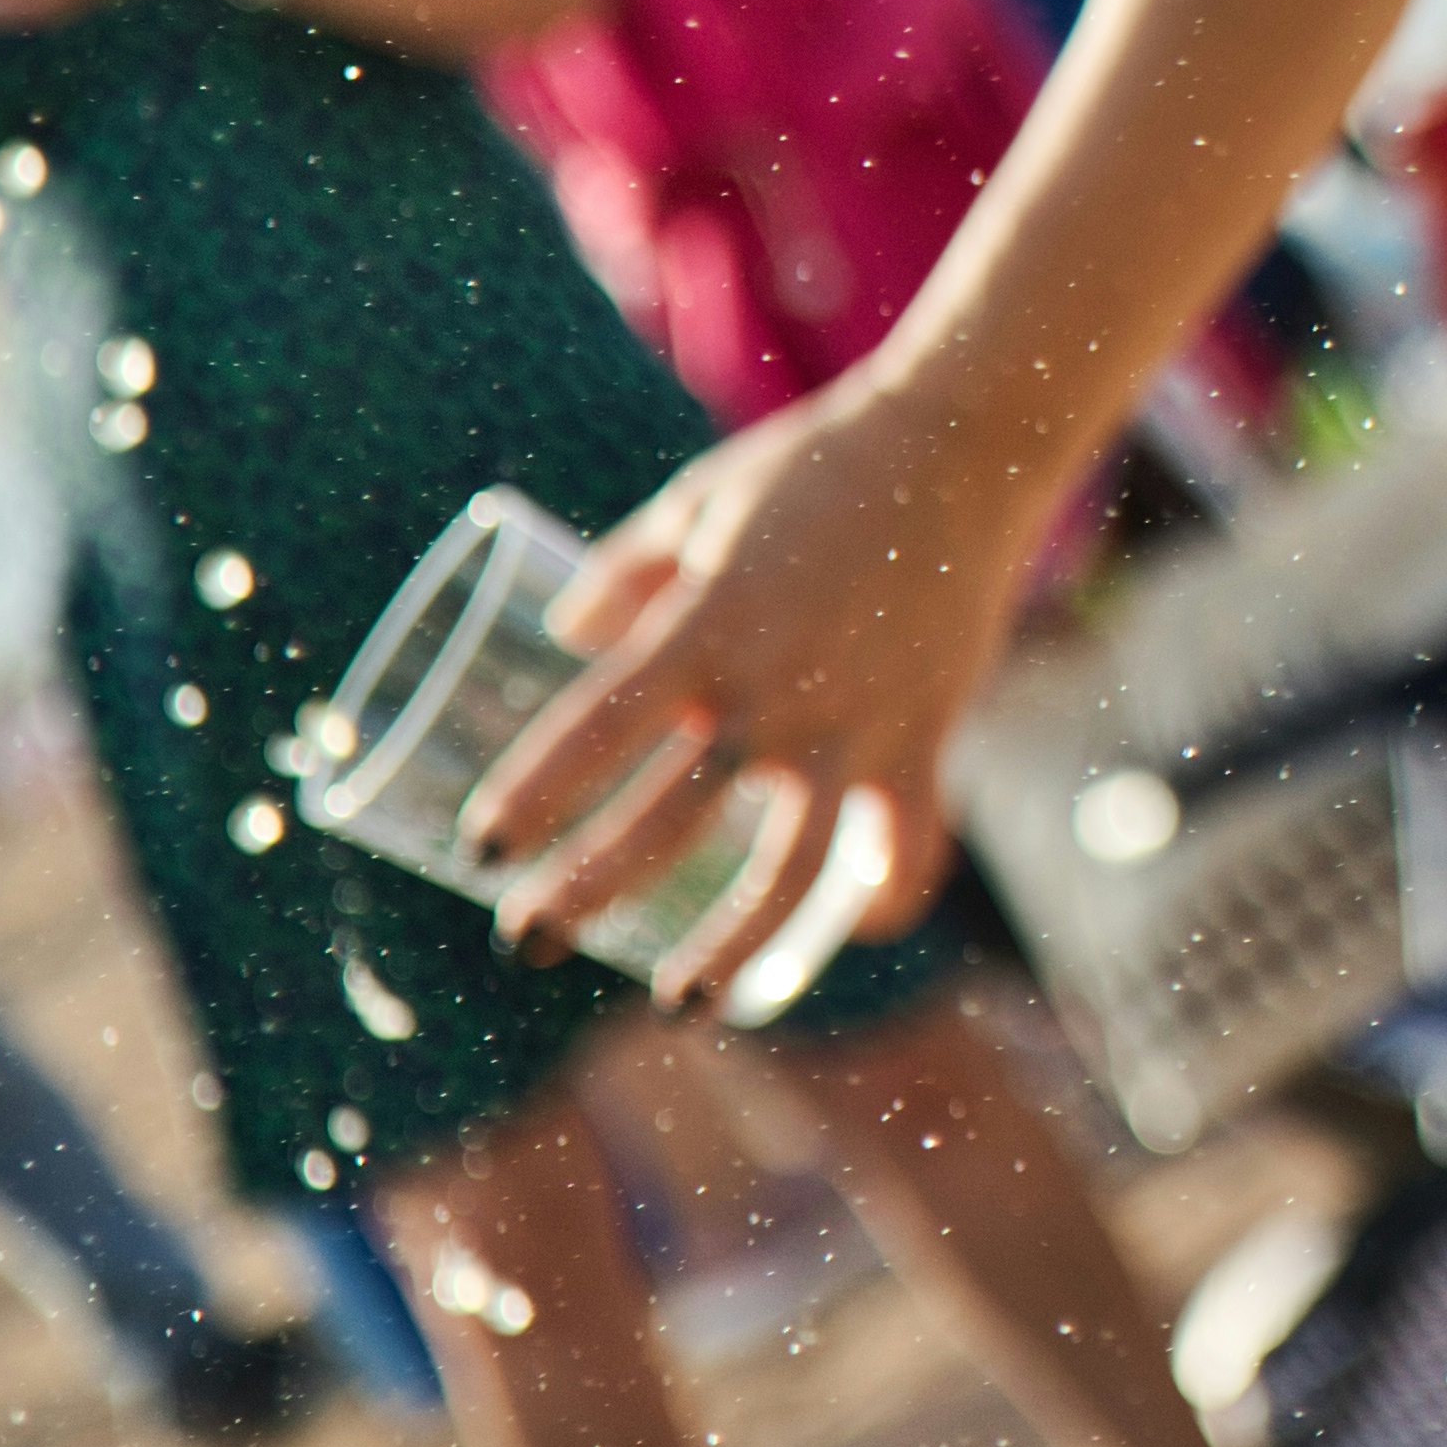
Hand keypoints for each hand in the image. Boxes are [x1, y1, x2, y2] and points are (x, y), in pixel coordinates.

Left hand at [464, 375, 1047, 1005]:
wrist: (965, 448)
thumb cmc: (819, 465)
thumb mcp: (700, 504)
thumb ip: (628, 574)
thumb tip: (571, 633)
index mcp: (704, 629)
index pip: (592, 731)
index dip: (531, 796)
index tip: (481, 847)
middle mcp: (772, 692)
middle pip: (664, 821)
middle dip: (584, 891)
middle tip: (525, 940)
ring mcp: (853, 725)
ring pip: (784, 870)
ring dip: (727, 945)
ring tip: (678, 998)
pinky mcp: (922, 735)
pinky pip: (904, 843)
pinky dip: (882, 894)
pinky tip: (851, 930)